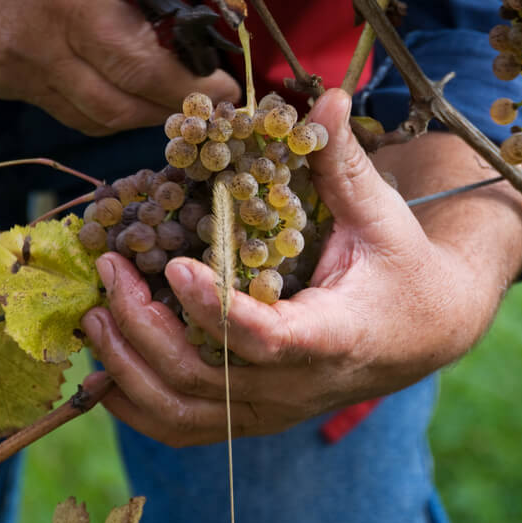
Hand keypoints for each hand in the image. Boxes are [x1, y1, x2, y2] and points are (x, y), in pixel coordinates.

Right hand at [0, 0, 239, 134]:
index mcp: (65, 0)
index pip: (142, 70)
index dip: (191, 88)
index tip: (227, 89)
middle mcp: (36, 49)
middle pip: (121, 109)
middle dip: (173, 110)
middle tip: (208, 97)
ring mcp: (12, 71)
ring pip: (92, 119)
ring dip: (139, 111)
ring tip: (170, 90)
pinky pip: (64, 108)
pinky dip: (102, 102)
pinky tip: (119, 78)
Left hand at [81, 89, 521, 445]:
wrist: (426, 331)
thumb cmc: (402, 268)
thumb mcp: (381, 215)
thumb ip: (343, 163)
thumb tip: (322, 96)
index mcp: (334, 336)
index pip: (267, 340)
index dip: (215, 310)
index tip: (176, 265)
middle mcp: (298, 386)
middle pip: (205, 380)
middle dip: (145, 326)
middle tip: (112, 268)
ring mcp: (272, 409)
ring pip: (184, 412)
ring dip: (129, 367)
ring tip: (95, 314)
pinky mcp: (254, 414)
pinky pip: (184, 426)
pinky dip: (137, 403)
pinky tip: (104, 367)